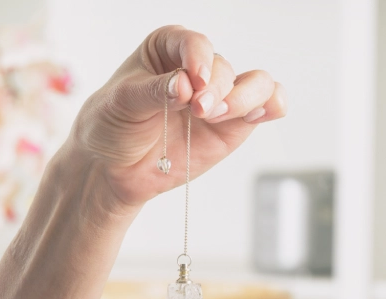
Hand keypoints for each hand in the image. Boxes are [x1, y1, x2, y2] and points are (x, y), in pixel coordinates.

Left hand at [68, 25, 286, 211]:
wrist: (114, 169)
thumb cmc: (112, 125)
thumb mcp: (122, 102)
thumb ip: (154, 90)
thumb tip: (185, 85)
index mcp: (169, 48)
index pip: (193, 42)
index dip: (198, 58)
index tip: (192, 82)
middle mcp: (199, 69)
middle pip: (224, 67)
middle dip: (216, 89)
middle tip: (198, 111)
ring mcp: (220, 98)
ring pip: (255, 83)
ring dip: (244, 99)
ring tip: (218, 118)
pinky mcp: (234, 126)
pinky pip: (267, 107)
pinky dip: (273, 106)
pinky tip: (263, 114)